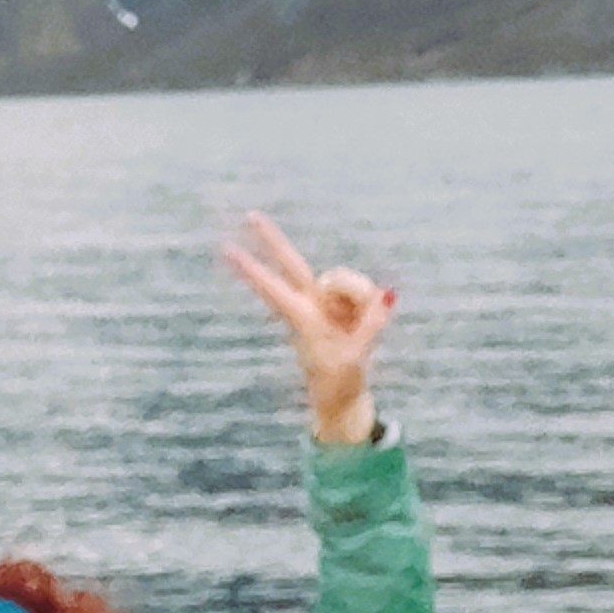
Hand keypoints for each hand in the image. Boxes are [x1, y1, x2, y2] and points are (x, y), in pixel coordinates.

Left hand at [222, 212, 396, 448]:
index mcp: (301, 319)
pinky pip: (364, 290)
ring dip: (359, 296)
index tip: (226, 251)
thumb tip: (386, 295)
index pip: (274, 287)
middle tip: (249, 215)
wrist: (341, 397)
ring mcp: (327, 301)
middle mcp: (310, 303)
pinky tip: (364, 324)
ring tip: (355, 330)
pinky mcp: (344, 303)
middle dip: (271, 240)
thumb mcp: (355, 355)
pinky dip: (370, 306)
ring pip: (345, 278)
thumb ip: (371, 324)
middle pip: (290, 263)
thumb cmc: (339, 381)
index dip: (253, 270)